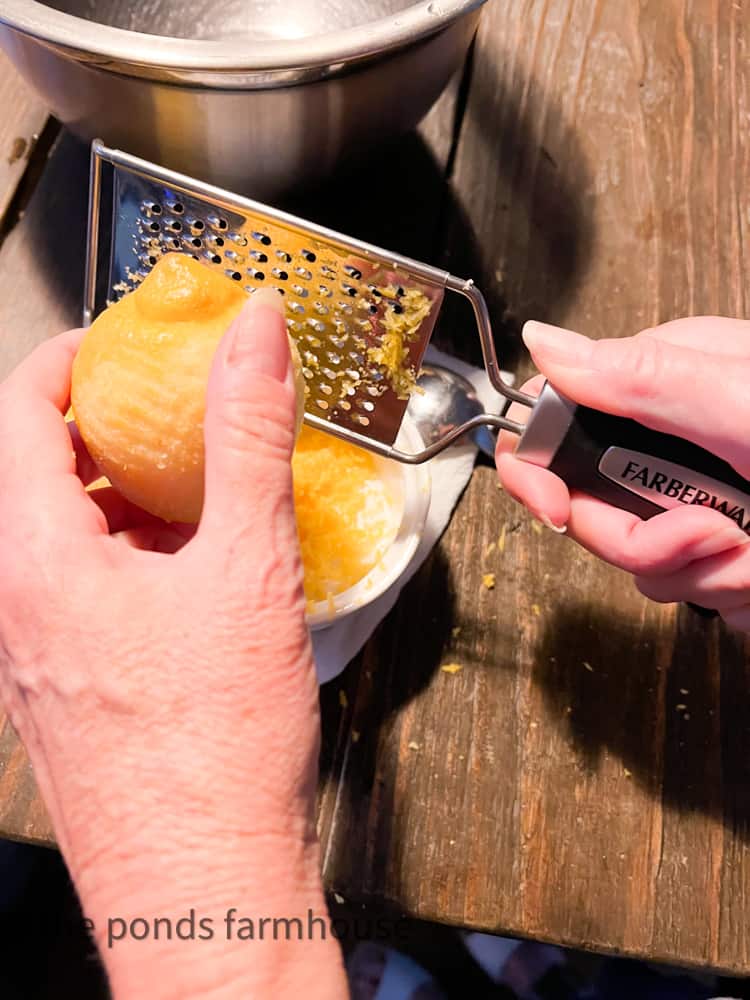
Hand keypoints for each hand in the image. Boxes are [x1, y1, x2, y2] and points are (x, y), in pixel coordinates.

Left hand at [0, 294, 346, 997]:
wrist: (205, 888)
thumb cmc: (219, 746)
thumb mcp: (249, 567)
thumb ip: (247, 436)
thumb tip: (253, 335)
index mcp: (37, 562)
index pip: (18, 414)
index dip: (68, 358)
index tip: (123, 344)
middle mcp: (15, 607)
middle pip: (35, 475)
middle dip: (105, 428)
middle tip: (172, 413)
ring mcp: (31, 657)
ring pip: (60, 540)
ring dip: (120, 499)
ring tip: (195, 495)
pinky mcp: (61, 693)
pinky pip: (76, 594)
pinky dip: (125, 559)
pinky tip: (192, 581)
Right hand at [497, 317, 749, 629]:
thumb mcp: (738, 399)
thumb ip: (638, 377)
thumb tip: (541, 342)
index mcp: (661, 386)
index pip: (553, 426)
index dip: (538, 474)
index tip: (556, 509)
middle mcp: (666, 442)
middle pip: (586, 509)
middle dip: (641, 538)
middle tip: (710, 531)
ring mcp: (688, 499)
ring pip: (635, 563)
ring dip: (700, 572)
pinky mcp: (713, 551)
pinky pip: (681, 588)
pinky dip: (725, 590)